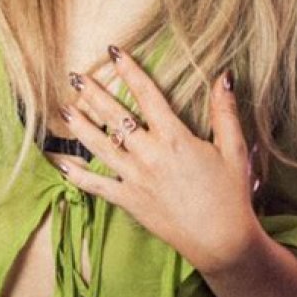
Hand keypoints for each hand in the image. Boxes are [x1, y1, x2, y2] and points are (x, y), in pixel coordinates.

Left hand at [57, 46, 259, 276]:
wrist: (222, 242)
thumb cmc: (231, 195)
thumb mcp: (234, 149)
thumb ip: (224, 112)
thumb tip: (223, 76)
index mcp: (175, 138)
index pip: (146, 95)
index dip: (129, 71)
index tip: (114, 53)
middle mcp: (150, 155)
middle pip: (115, 117)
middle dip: (94, 94)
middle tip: (75, 77)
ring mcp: (136, 178)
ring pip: (100, 146)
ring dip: (81, 126)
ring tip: (65, 110)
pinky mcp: (130, 201)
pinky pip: (98, 186)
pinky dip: (79, 176)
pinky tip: (63, 164)